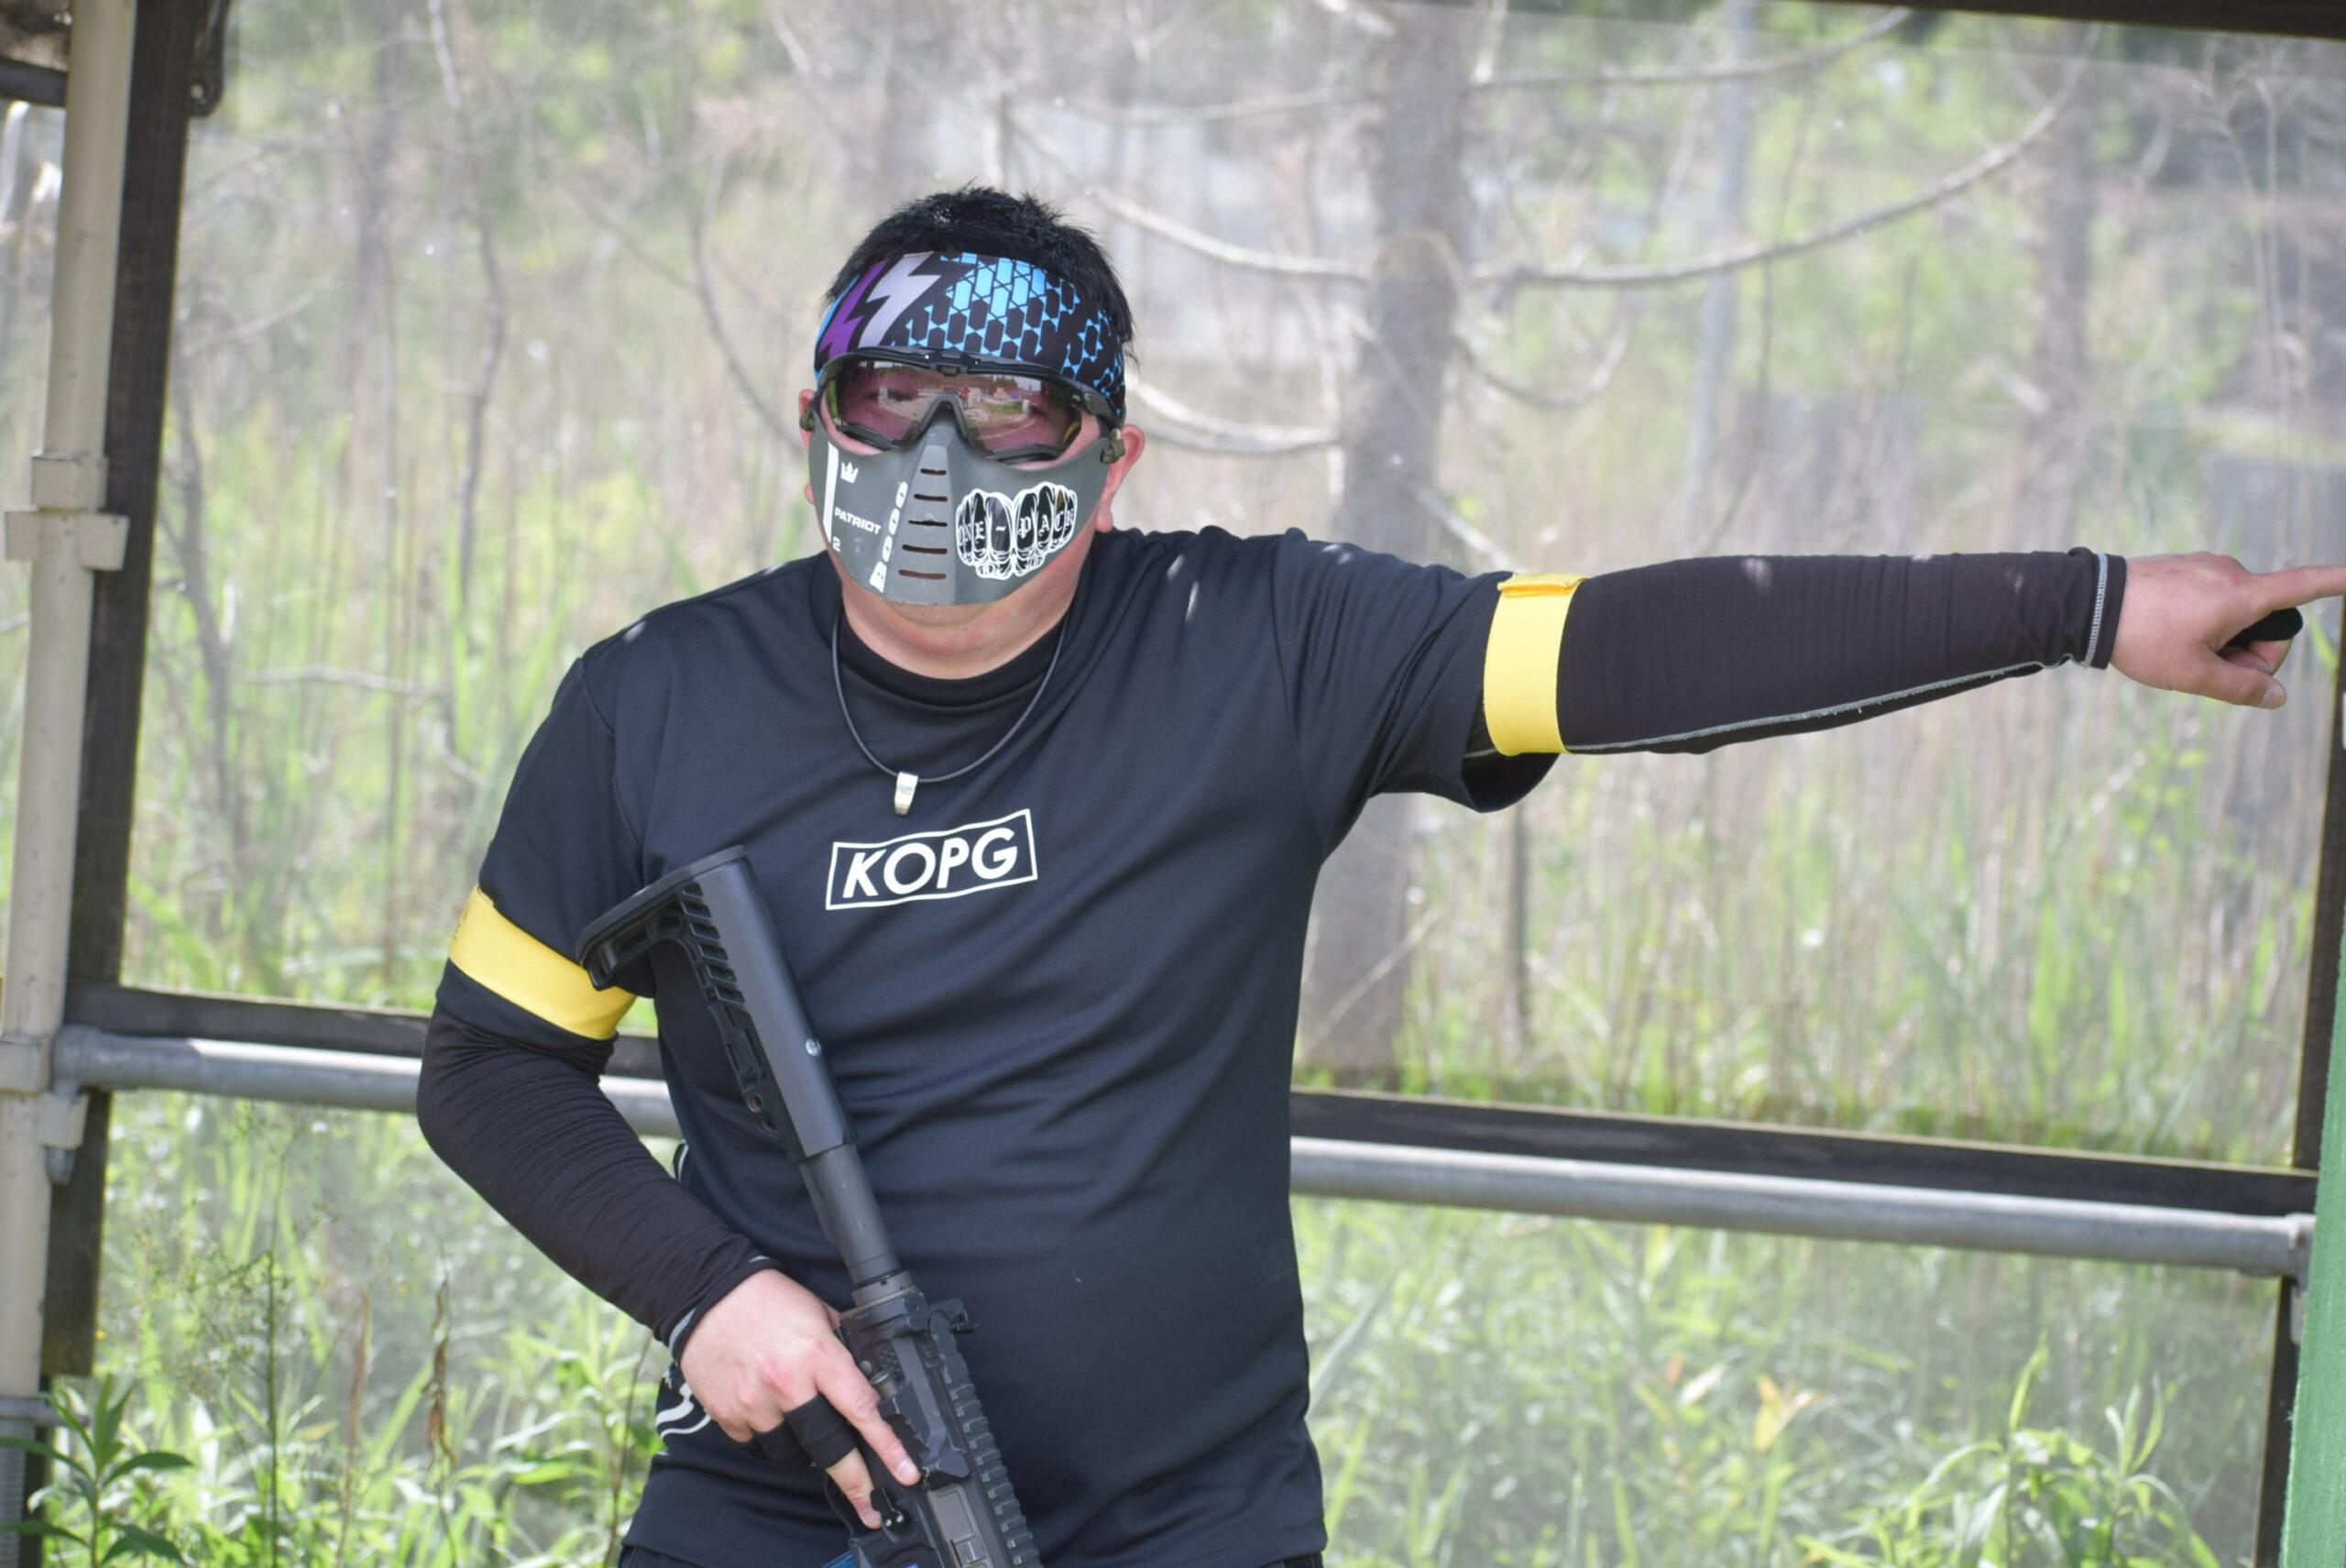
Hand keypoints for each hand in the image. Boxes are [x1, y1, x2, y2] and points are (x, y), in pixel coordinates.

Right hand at [678, 1270, 920, 1527]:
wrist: (707, 1293)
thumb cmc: (769, 1300)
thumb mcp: (820, 1314)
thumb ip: (843, 1349)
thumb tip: (868, 1380)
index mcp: (818, 1355)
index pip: (862, 1409)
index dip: (888, 1447)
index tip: (906, 1473)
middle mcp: (786, 1384)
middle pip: (829, 1449)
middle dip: (855, 1481)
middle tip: (871, 1504)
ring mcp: (753, 1403)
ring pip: (792, 1454)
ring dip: (808, 1455)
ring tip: (811, 1437)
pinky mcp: (727, 1414)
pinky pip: (757, 1446)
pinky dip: (772, 1440)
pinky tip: (774, 1421)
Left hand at [2111, 553, 2345, 707]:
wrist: (2089, 603)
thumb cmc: (2143, 638)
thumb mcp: (2194, 674)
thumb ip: (2241, 689)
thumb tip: (2276, 698)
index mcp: (2243, 594)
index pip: (2304, 586)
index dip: (2336, 582)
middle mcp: (2231, 572)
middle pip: (2268, 622)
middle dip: (2252, 653)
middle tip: (2214, 671)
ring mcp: (2207, 567)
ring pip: (2238, 614)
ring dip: (2226, 640)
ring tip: (2183, 653)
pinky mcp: (2186, 569)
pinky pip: (2212, 601)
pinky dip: (2205, 624)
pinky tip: (2171, 636)